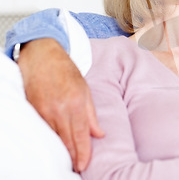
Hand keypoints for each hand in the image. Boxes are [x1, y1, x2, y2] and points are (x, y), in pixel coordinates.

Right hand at [17, 38, 103, 171]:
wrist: (42, 56)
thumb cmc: (66, 71)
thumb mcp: (85, 90)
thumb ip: (92, 114)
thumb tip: (99, 134)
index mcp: (76, 102)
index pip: (81, 134)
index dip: (83, 152)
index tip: (85, 164)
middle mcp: (59, 108)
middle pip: (66, 139)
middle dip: (73, 156)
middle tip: (78, 167)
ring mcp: (43, 110)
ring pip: (53, 137)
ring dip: (61, 150)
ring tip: (69, 161)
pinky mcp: (32, 110)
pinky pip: (43, 130)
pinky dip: (50, 139)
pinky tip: (55, 147)